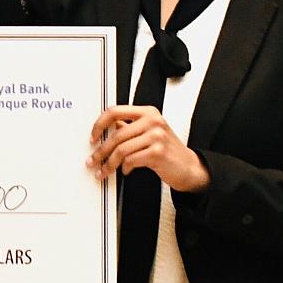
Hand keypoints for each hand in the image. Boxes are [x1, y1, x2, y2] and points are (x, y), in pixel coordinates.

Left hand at [87, 105, 209, 192]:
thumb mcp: (150, 133)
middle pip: (116, 134)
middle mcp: (152, 121)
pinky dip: (125, 168)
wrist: (189, 167)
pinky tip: (126, 170)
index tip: (92, 137)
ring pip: (121, 149)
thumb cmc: (168, 151)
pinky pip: (131, 160)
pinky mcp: (157, 152)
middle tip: (93, 160)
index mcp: (148, 112)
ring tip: (105, 170)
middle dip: (101, 151)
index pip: (115, 111)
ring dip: (109, 163)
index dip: (99, 124)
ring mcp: (156, 136)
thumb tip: (106, 129)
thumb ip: (130, 127)